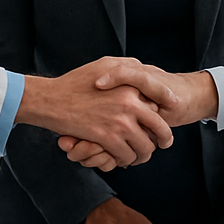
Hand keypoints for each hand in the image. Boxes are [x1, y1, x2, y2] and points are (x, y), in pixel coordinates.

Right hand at [57, 65, 218, 167]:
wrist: (51, 100)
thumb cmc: (76, 81)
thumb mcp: (105, 64)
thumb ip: (129, 67)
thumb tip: (147, 71)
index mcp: (131, 85)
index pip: (161, 100)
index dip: (169, 108)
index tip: (172, 114)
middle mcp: (129, 103)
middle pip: (159, 128)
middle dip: (163, 139)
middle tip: (163, 143)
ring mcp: (119, 122)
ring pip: (144, 146)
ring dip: (143, 153)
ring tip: (140, 154)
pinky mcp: (107, 138)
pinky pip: (126, 155)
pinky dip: (126, 160)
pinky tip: (122, 158)